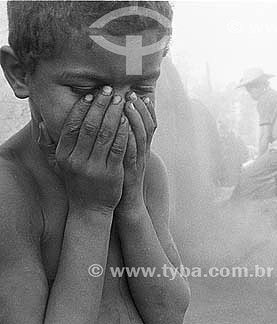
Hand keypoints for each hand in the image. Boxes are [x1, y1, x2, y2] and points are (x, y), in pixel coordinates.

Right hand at [38, 86, 127, 211]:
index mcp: (64, 155)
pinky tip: (127, 119)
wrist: (90, 209)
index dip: (82, 108)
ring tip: (121, 100)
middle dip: (100, 105)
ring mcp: (95, 167)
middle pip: (90, 126)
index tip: (90, 94)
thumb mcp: (60, 164)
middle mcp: (77, 160)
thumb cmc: (77, 182)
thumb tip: (41, 123)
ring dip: (114, 114)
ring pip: (105, 134)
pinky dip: (123, 131)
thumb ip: (49, 144)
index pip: (72, 125)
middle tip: (109, 91)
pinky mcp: (112, 173)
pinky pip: (118, 147)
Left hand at [116, 93, 156, 214]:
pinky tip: (123, 127)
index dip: (146, 109)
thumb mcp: (124, 156)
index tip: (139, 94)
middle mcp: (143, 152)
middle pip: (146, 126)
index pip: (149, 123)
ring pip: (141, 136)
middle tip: (131, 94)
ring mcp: (138, 161)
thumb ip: (123, 139)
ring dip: (135, 119)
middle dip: (139, 108)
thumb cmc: (121, 177)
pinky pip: (131, 152)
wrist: (126, 203)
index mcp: (141, 147)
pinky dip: (128, 139)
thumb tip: (117, 120)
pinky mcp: (130, 170)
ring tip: (128, 104)